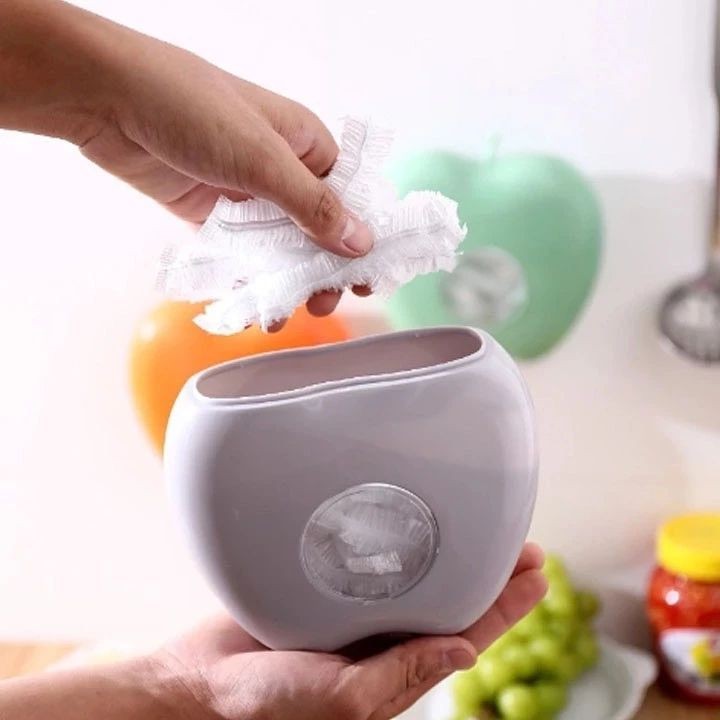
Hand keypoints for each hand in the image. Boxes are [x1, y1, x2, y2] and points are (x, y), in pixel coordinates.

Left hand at [1, 0, 373, 323]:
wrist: (108, 101)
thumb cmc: (191, 108)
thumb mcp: (263, 159)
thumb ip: (314, 206)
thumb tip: (363, 242)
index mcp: (306, 145)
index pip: (350, 199)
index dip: (363, 240)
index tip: (369, 279)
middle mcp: (282, 171)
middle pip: (317, 230)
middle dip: (324, 270)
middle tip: (324, 303)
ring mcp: (247, 195)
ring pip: (280, 247)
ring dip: (286, 282)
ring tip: (283, 314)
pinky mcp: (213, 215)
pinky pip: (243, 254)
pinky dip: (250, 278)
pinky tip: (254, 303)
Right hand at [153, 544, 546, 719]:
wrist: (202, 682)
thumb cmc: (264, 702)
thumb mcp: (340, 699)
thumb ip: (399, 676)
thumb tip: (463, 654)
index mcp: (393, 673)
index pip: (466, 636)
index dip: (506, 608)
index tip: (537, 575)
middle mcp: (381, 642)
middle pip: (452, 604)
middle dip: (492, 578)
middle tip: (524, 545)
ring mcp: (355, 616)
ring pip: (419, 581)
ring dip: (454, 557)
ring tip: (485, 529)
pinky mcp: (325, 591)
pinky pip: (374, 567)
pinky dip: (402, 547)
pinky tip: (413, 523)